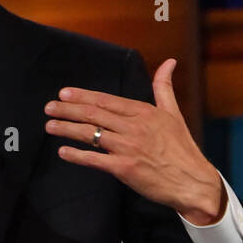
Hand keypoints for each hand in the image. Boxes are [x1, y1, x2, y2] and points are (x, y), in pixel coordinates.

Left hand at [43, 58, 225, 224]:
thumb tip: (169, 62)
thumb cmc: (182, 148)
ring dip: (67, 129)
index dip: (83, 96)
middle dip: (68, 109)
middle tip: (49, 107)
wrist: (193, 181)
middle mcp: (134, 127)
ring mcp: (128, 147)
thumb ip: (164, 88)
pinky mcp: (125, 168)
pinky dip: (77, 155)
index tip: (64, 93)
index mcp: (143, 112)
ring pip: (91, 134)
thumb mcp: (174, 113)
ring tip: (50, 126)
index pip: (106, 100)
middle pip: (94, 114)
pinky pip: (95, 159)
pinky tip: (63, 151)